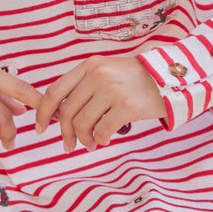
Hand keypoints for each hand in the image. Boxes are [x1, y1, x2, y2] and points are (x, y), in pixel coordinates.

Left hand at [35, 56, 164, 152]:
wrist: (171, 78)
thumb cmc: (136, 80)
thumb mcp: (107, 72)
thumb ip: (84, 87)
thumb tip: (59, 115)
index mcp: (89, 66)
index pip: (55, 91)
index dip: (43, 113)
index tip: (41, 128)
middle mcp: (98, 75)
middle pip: (67, 112)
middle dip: (65, 134)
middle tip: (69, 146)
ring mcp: (112, 89)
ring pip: (82, 124)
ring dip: (84, 139)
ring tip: (91, 143)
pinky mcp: (127, 105)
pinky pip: (102, 131)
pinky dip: (100, 140)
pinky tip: (106, 139)